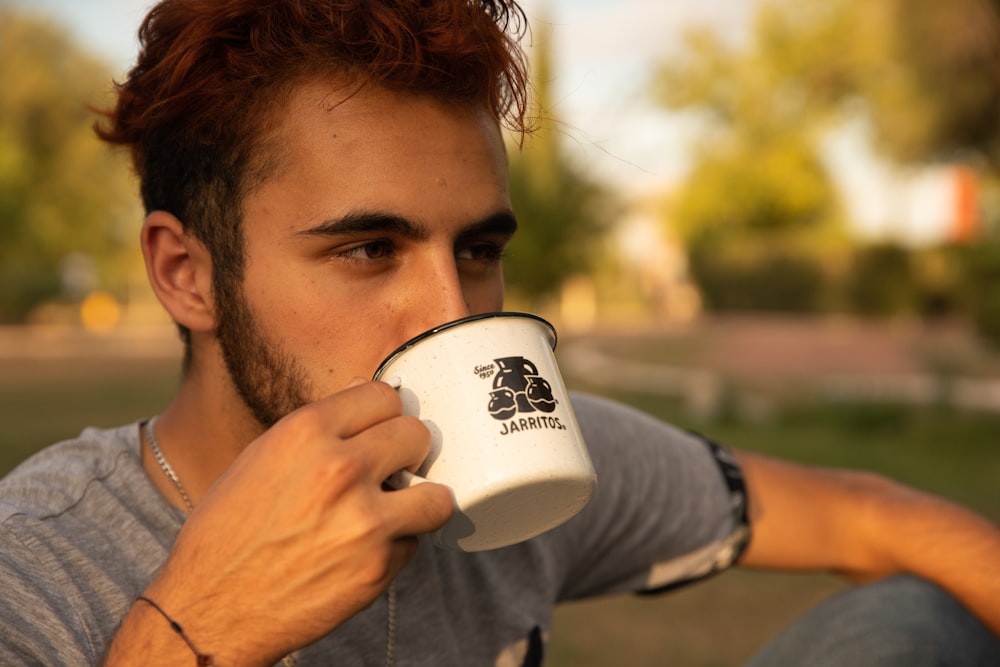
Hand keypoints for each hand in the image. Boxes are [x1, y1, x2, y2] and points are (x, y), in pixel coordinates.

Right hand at [107, 379, 454, 665]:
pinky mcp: (379, 566)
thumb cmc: (229, 532)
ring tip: (396, 510)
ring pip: (435, 494)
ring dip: (418, 501)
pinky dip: (396, 546)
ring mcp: (365, 519)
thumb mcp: (262, 457)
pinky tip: (363, 550)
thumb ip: (319, 429)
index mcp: (306, 431)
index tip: (381, 430)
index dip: (383, 415)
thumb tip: (362, 398)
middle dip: (405, 452)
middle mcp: (340, 468)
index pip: (384, 396)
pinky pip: (413, 542)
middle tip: (391, 470)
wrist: (210, 608)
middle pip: (415, 434)